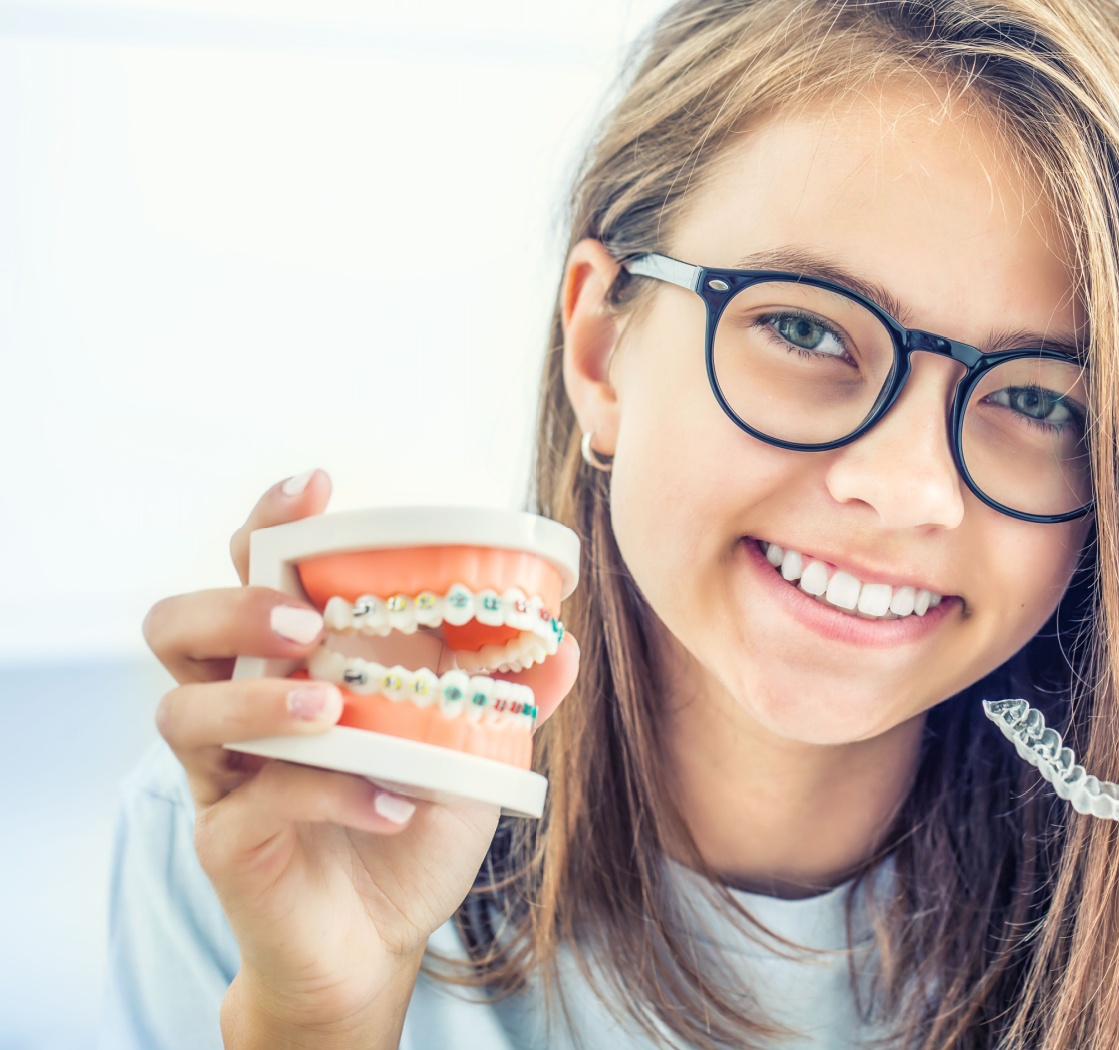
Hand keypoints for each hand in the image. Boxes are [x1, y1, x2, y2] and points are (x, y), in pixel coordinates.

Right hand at [142, 473, 579, 1046]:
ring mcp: (225, 772)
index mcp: (294, 659)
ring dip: (258, 697)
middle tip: (305, 621)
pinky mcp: (228, 838)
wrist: (380, 938)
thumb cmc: (411, 821)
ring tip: (330, 705)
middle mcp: (242, 703)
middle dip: (235, 606)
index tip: (318, 487)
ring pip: (182, 710)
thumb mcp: (471, 749)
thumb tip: (563, 641)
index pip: (254, 570)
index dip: (272, 521)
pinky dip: (329, 793)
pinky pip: (256, 800)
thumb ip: (507, 693)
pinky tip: (391, 803)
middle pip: (178, 625)